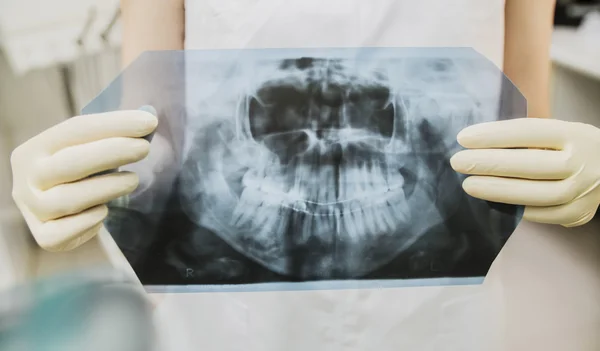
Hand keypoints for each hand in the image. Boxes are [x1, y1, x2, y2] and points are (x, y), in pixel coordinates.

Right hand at [10, 108, 157, 250]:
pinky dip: (89, 220)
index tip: (149, 122)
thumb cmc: (84, 176)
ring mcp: (32, 209)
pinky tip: (104, 211)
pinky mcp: (45, 237)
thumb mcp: (93, 152)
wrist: (67, 218)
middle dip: (112, 152)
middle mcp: (27, 178)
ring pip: (69, 199)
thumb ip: (116, 136)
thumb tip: (148, 119)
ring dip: (108, 187)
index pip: (75, 129)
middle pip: (70, 163)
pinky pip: (66, 231)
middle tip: (145, 148)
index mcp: (35, 148)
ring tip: (133, 180)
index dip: (114, 124)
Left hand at [450, 118, 599, 226]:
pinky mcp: (578, 213)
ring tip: (469, 185)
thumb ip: (523, 136)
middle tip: (458, 162)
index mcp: (574, 133)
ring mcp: (583, 190)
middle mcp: (582, 162)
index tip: (464, 138)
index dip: (494, 135)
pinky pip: (540, 214)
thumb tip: (475, 143)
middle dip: (488, 163)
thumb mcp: (556, 132)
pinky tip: (492, 201)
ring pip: (535, 194)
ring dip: (496, 190)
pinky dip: (513, 208)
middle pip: (531, 164)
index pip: (529, 132)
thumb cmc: (569, 147)